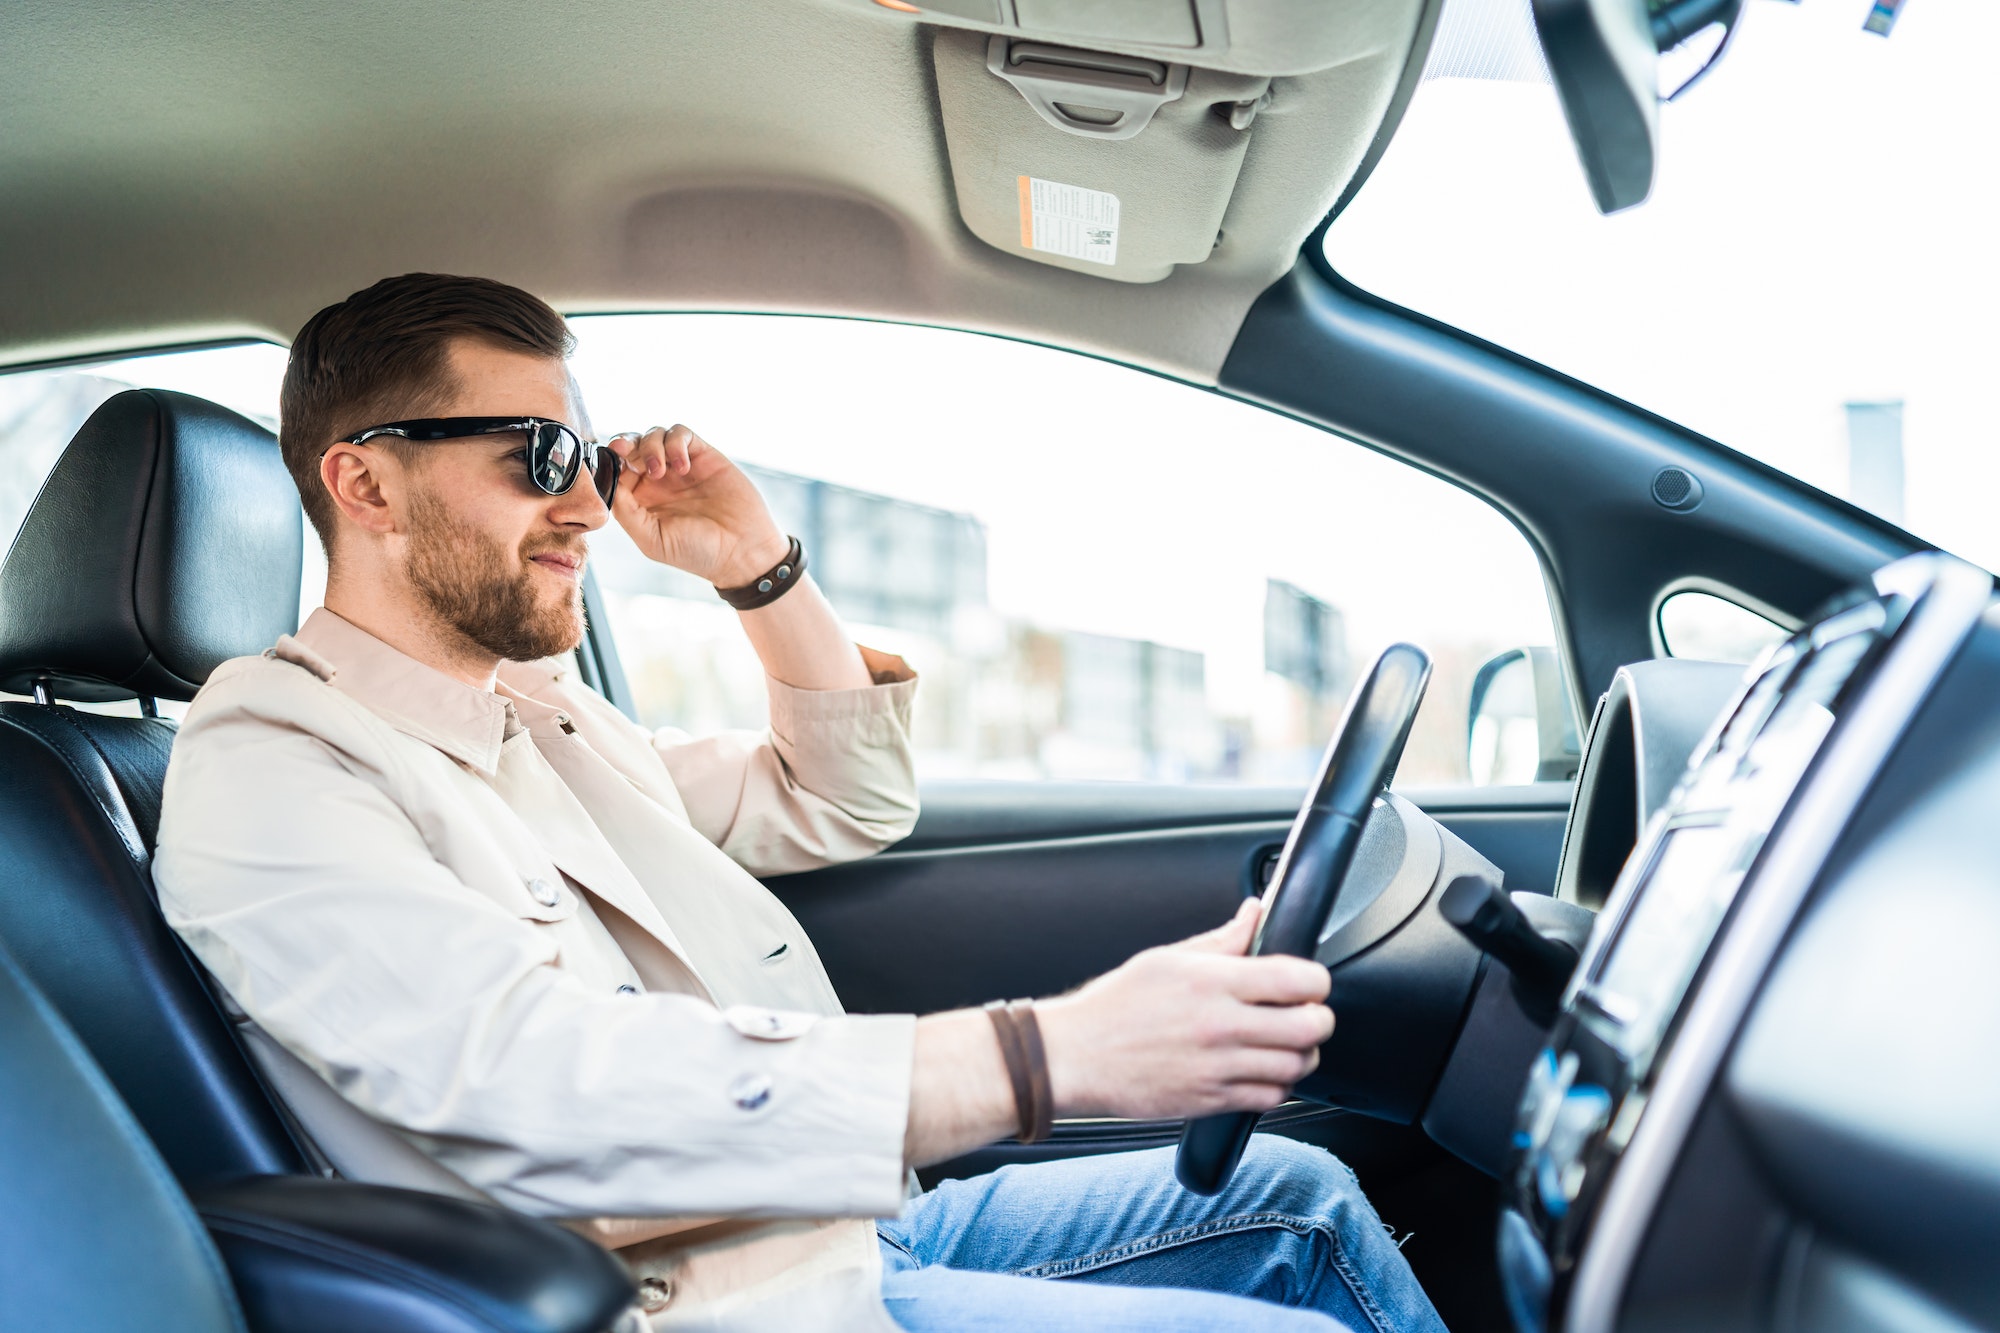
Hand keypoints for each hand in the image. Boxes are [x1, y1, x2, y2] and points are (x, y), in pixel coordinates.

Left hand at [605, 425, 787, 585]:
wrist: (742, 551)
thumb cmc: (697, 553)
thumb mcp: (651, 539)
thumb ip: (626, 510)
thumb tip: (609, 482)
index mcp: (641, 499)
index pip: (618, 468)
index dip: (611, 461)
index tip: (612, 462)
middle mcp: (659, 480)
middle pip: (632, 445)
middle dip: (626, 445)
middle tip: (629, 455)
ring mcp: (681, 466)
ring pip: (654, 434)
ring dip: (651, 445)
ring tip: (661, 470)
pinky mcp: (703, 455)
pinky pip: (681, 434)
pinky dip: (675, 442)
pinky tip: (683, 466)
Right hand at [1034, 900, 1334, 1119]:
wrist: (1076, 1058)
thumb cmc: (1116, 1006)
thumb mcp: (1168, 959)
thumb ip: (1223, 940)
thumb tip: (1255, 913)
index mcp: (1213, 981)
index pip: (1299, 979)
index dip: (1315, 981)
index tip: (1308, 983)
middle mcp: (1221, 1025)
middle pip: (1311, 1026)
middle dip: (1318, 1019)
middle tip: (1305, 1014)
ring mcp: (1219, 1067)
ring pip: (1298, 1066)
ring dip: (1302, 1054)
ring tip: (1286, 1044)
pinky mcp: (1212, 1100)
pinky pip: (1271, 1098)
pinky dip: (1278, 1085)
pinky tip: (1263, 1070)